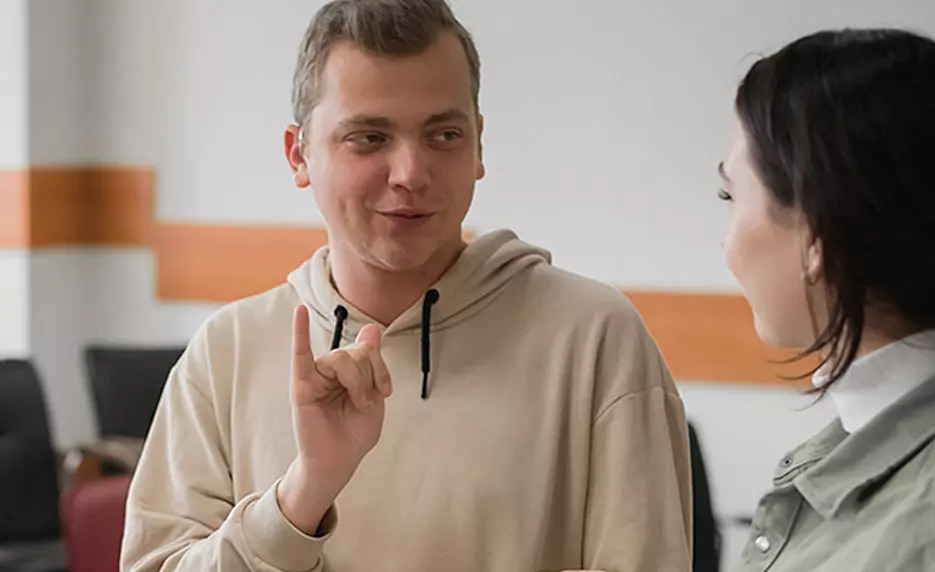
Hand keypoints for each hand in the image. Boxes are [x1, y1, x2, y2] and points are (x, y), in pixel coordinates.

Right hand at [278, 304, 392, 534]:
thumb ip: (372, 362)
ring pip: (341, 358)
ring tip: (355, 402)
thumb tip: (372, 327)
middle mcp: (330, 370)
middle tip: (366, 402)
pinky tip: (300, 312)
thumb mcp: (374, 396)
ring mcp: (315, 376)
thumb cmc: (354, 433)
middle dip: (369, 375)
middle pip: (355, 352)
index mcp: (348, 370)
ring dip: (356, 381)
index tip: (385, 390)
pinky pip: (300, 354)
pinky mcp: (302, 386)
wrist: (339, 461)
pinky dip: (299, 331)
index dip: (380, 366)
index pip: (365, 349)